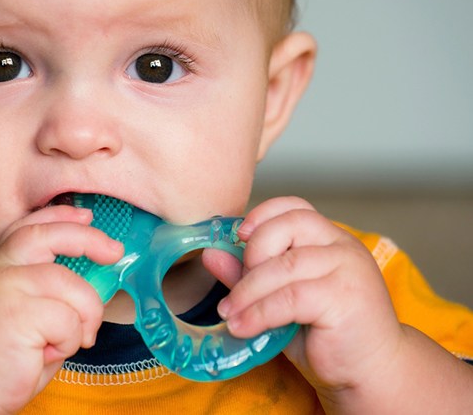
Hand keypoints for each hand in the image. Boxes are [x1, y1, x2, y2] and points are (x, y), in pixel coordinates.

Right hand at [0, 205, 123, 412]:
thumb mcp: (26, 309)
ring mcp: (4, 288)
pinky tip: (47, 354)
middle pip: (50, 236)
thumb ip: (49, 286)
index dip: (60, 216)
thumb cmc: (5, 356)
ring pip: (72, 285)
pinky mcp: (16, 314)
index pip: (30, 226)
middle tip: (115, 252)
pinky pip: (68, 319)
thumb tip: (95, 268)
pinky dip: (70, 340)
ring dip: (84, 316)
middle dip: (89, 239)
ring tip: (70, 340)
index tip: (86, 216)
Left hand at [204, 197, 402, 397]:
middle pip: (289, 225)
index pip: (296, 207)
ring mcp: (348, 269)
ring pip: (285, 265)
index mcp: (330, 239)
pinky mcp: (345, 298)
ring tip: (229, 313)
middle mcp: (343, 246)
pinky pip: (290, 297)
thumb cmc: (326, 333)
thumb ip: (250, 273)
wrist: (371, 374)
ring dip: (247, 290)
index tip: (238, 235)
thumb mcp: (281, 298)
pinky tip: (242, 326)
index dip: (263, 214)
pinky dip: (259, 312)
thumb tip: (211, 254)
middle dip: (253, 253)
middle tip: (236, 288)